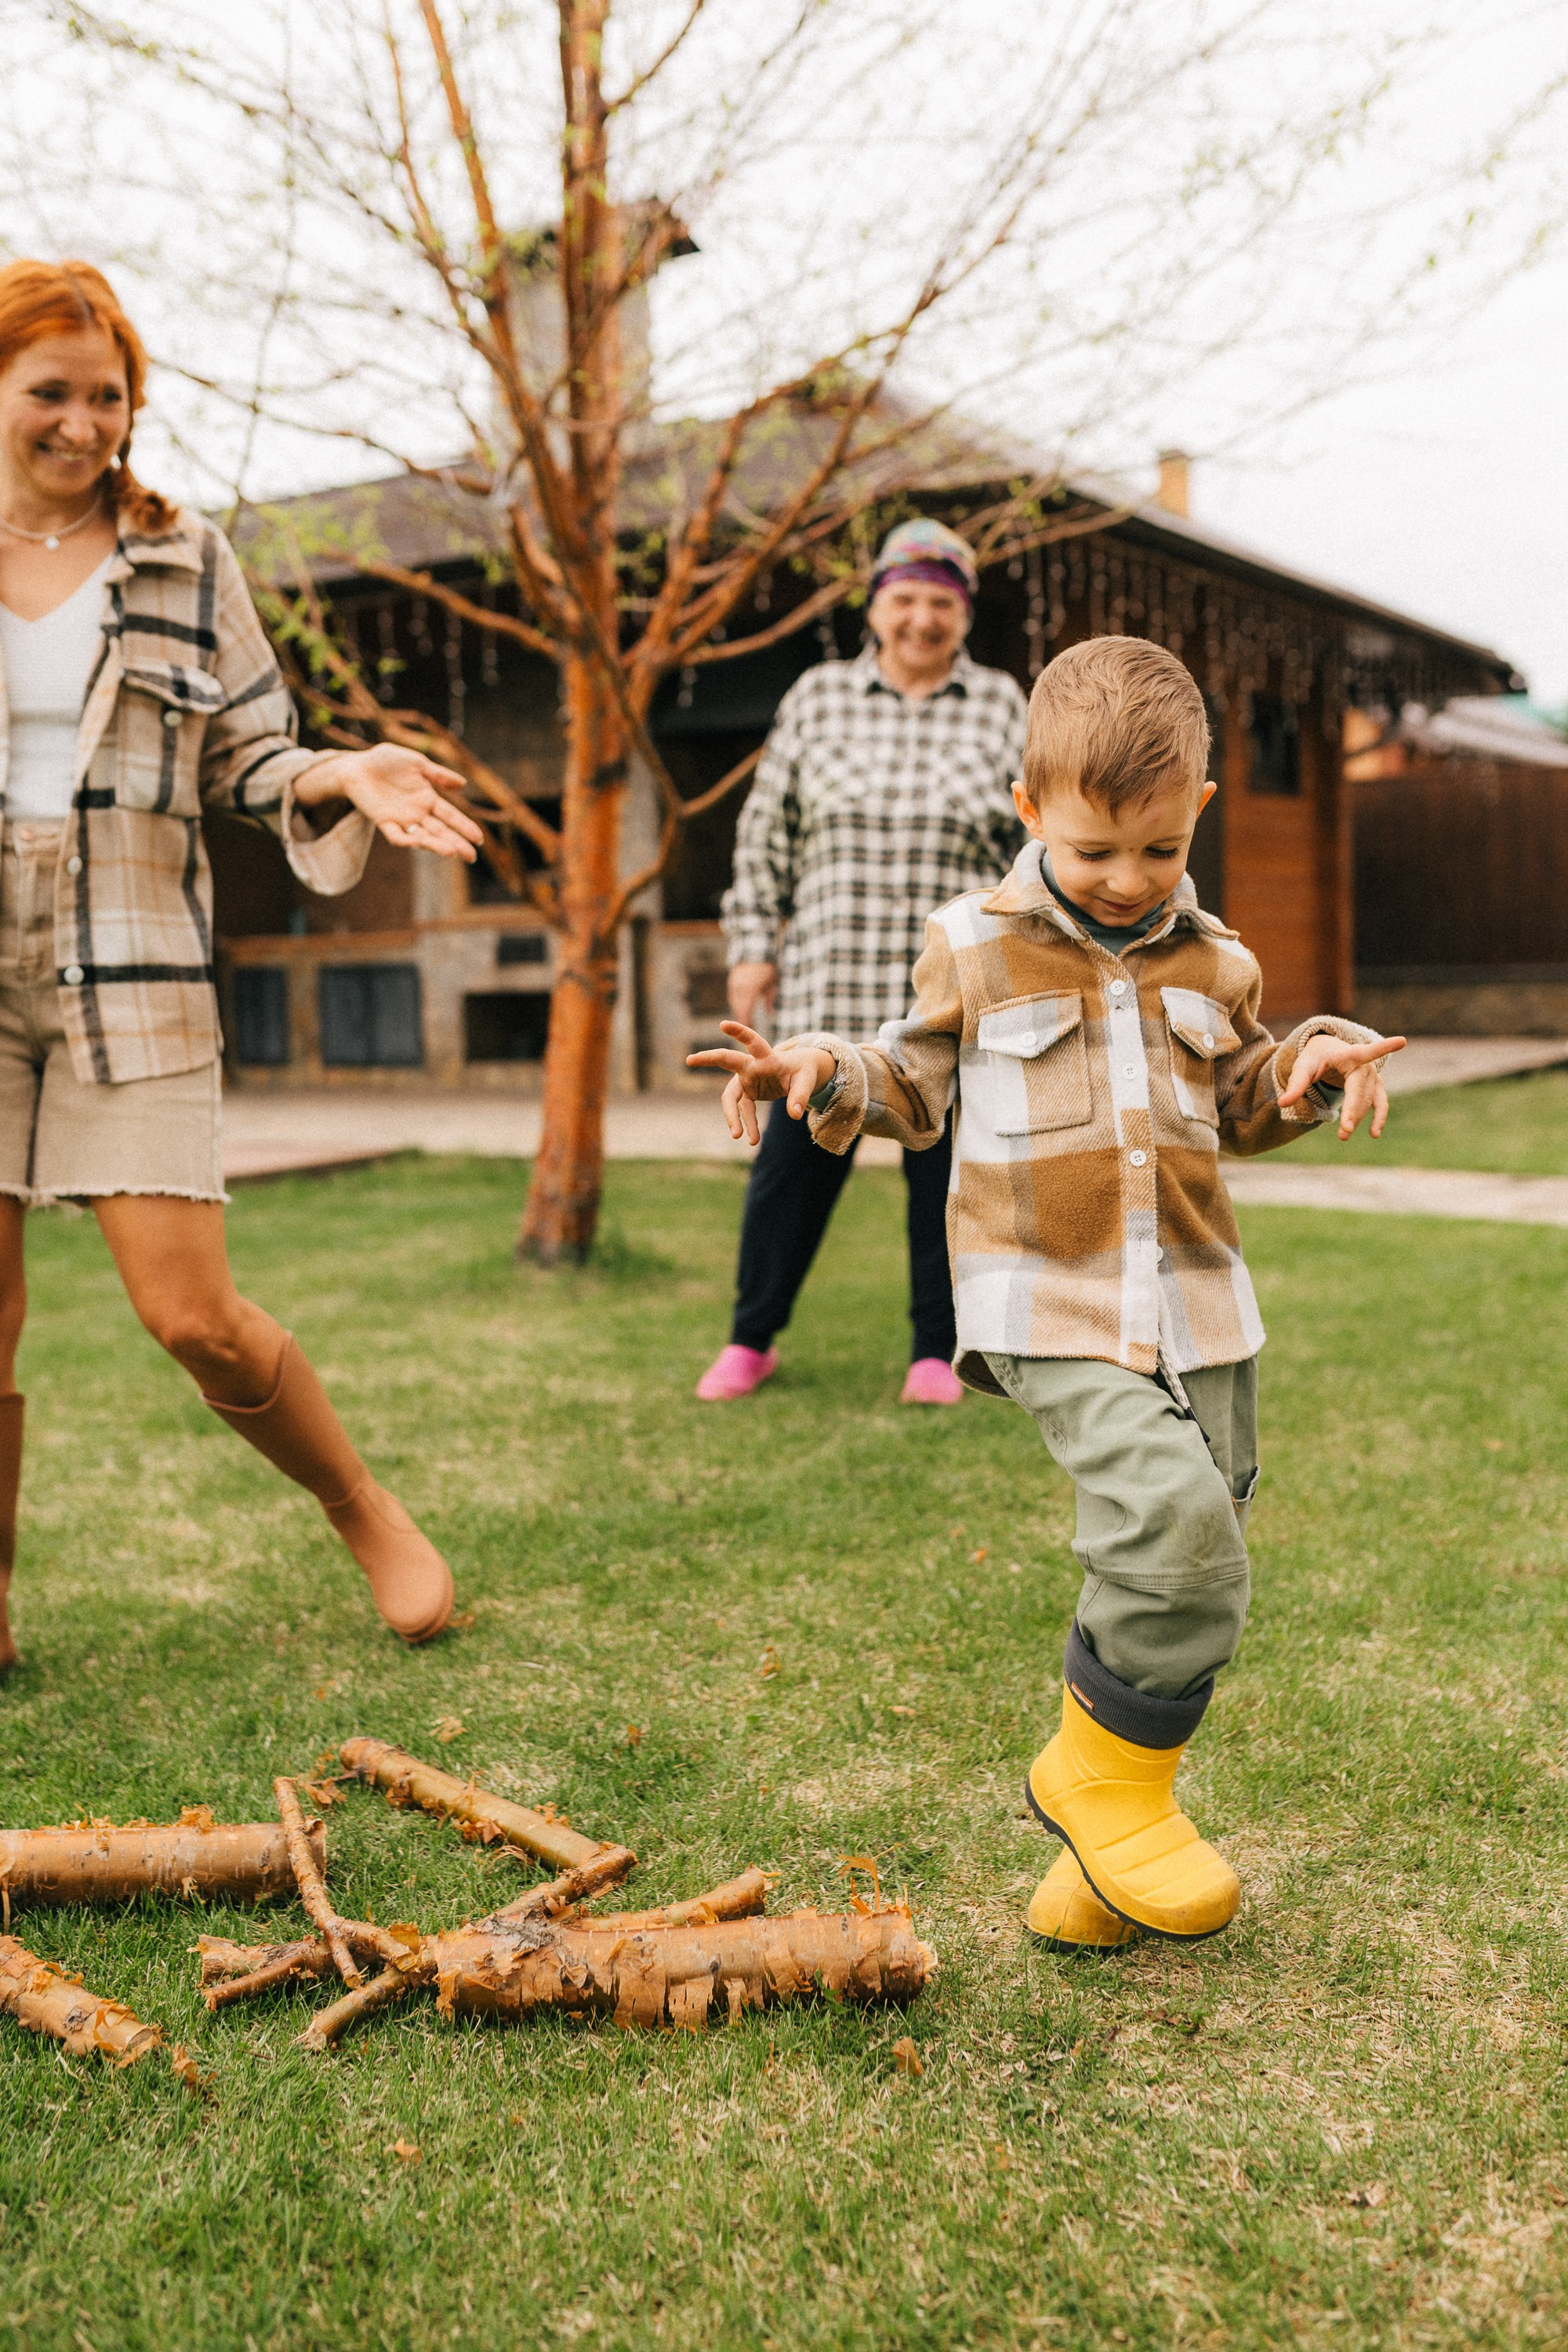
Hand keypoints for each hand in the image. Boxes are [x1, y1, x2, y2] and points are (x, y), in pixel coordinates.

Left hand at [295, 743, 485, 861]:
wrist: (356, 765)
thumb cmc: (385, 761)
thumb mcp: (416, 762)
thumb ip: (437, 773)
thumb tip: (463, 784)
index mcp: (428, 798)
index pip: (451, 816)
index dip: (464, 827)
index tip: (478, 838)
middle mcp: (417, 813)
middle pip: (441, 831)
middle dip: (456, 843)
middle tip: (471, 857)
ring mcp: (401, 819)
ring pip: (422, 837)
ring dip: (436, 845)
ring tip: (451, 852)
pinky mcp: (383, 821)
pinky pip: (396, 835)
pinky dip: (407, 840)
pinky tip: (418, 843)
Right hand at [687, 1020, 836, 1145]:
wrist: (798, 1074)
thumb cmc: (802, 1071)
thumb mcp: (808, 1080)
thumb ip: (800, 1096)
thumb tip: (794, 1115)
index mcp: (767, 1057)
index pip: (753, 1042)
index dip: (739, 1032)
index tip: (723, 1024)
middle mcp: (752, 1066)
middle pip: (727, 1061)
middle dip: (708, 1059)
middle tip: (689, 1060)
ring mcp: (746, 1080)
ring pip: (732, 1097)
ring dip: (733, 1116)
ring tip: (738, 1136)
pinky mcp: (747, 1093)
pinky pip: (743, 1110)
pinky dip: (747, 1125)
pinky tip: (752, 1140)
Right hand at [727, 962, 776, 1025]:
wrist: (755, 951)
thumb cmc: (767, 968)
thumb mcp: (772, 983)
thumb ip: (769, 999)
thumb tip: (770, 1014)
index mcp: (750, 990)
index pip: (746, 1011)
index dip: (747, 1021)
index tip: (752, 1027)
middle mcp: (740, 987)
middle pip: (738, 1008)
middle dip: (743, 1018)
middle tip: (749, 1026)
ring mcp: (734, 983)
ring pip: (734, 1002)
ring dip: (739, 1011)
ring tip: (746, 1018)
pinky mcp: (732, 980)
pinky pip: (733, 995)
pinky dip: (736, 1003)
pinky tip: (741, 1007)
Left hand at [1279, 1031, 1405, 1140]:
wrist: (1327, 1053)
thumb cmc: (1314, 1059)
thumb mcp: (1302, 1068)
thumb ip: (1295, 1085)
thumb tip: (1282, 1104)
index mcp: (1348, 1054)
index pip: (1366, 1051)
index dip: (1383, 1047)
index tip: (1402, 1041)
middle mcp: (1365, 1065)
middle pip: (1361, 1090)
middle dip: (1353, 1110)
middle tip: (1344, 1131)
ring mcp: (1372, 1077)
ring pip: (1367, 1101)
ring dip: (1357, 1118)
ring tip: (1343, 1136)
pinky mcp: (1375, 1088)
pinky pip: (1380, 1104)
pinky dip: (1378, 1118)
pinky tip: (1374, 1133)